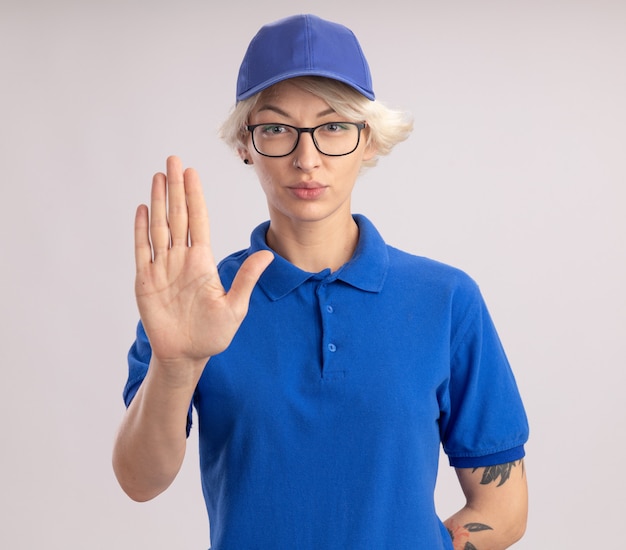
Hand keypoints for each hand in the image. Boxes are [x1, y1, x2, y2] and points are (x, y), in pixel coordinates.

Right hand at [134, 156, 272, 369]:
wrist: (187, 354)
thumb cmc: (213, 334)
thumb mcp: (235, 307)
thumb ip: (246, 279)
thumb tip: (268, 255)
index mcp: (203, 262)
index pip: (199, 220)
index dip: (195, 196)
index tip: (192, 172)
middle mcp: (182, 259)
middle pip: (177, 216)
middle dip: (175, 188)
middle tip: (173, 160)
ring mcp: (162, 268)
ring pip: (159, 226)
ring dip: (158, 201)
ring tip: (158, 176)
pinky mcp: (146, 281)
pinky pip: (142, 250)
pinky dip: (141, 229)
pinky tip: (142, 209)